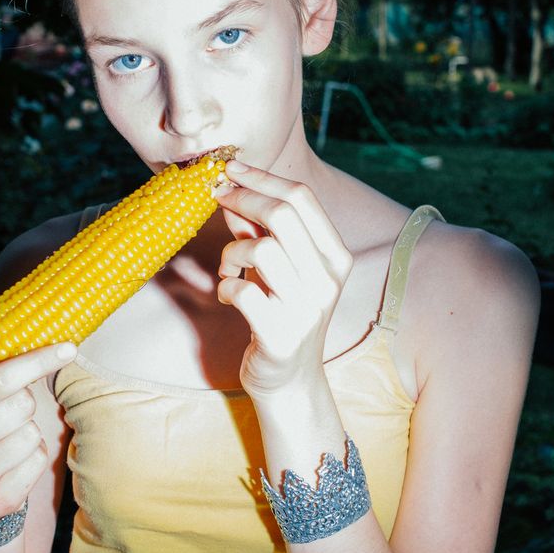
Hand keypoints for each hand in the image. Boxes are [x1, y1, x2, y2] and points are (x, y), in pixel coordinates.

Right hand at [0, 307, 75, 520]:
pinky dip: (35, 458)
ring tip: (12, 435)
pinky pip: (36, 464)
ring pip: (30, 436)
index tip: (68, 348)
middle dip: (27, 402)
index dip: (35, 361)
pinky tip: (16, 460)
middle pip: (19, 406)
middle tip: (16, 406)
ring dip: (32, 432)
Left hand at [215, 162, 351, 397]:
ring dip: (233, 251)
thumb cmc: (282, 314)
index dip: (261, 177)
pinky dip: (226, 286)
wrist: (290, 381)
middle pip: (282, 214)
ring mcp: (306, 308)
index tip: (230, 170)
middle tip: (217, 200)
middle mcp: (327, 280)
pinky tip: (230, 296)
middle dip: (242, 199)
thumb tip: (231, 188)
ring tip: (230, 268)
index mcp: (336, 257)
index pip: (302, 197)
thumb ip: (261, 229)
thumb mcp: (280, 269)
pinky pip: (241, 289)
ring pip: (260, 248)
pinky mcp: (280, 334)